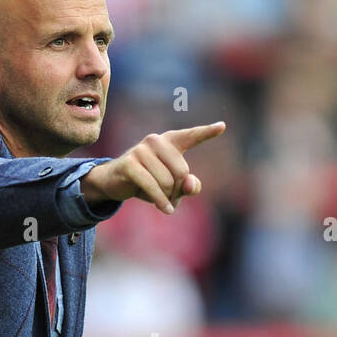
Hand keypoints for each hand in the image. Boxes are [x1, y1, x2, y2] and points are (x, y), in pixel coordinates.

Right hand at [80, 121, 225, 214]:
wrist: (114, 181)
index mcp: (170, 142)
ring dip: (167, 198)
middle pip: (182, 173)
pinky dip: (161, 201)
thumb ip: (190, 186)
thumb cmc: (148, 181)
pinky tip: (166, 210)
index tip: (222, 127)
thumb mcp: (173, 187)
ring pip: (168, 182)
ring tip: (161, 200)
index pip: (191, 136)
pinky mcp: (130, 163)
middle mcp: (156, 140)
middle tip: (170, 197)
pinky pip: (153, 186)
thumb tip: (191, 184)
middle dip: (178, 191)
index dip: (207, 132)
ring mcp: (142, 150)